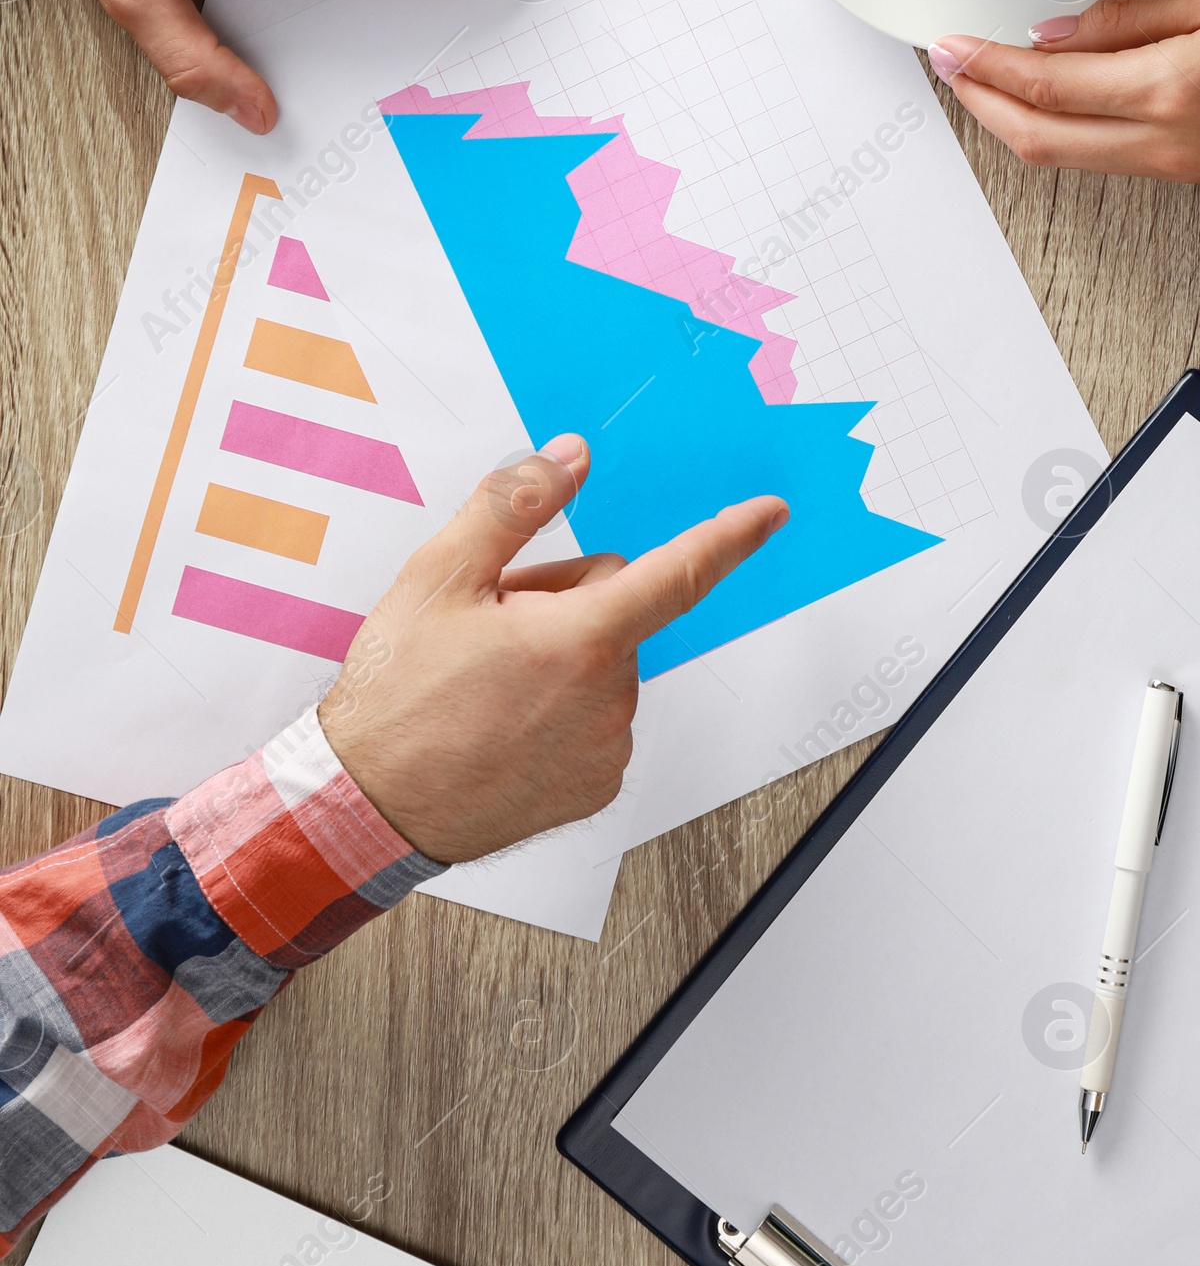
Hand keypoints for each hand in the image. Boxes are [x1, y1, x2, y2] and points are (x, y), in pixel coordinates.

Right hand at [318, 434, 787, 862]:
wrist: (365, 810)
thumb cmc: (396, 694)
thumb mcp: (439, 576)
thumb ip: (515, 502)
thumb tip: (572, 455)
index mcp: (582, 640)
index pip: (679, 572)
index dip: (729, 535)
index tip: (768, 513)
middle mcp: (608, 698)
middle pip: (614, 607)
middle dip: (561, 602)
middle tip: (487, 628)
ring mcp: (605, 749)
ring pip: (603, 664)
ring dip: (557, 658)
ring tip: (483, 682)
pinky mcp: (594, 787)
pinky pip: (596, 717)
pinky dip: (558, 710)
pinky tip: (499, 722)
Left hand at [928, 0, 1199, 181]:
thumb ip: (1128, 15)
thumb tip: (1057, 30)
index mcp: (1170, 89)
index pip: (1047, 84)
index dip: (985, 66)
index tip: (948, 44)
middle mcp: (1166, 142)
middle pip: (1040, 139)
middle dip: (980, 103)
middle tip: (946, 65)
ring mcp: (1178, 165)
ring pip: (1068, 156)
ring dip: (1014, 119)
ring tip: (982, 79)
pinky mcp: (1192, 171)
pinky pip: (1104, 157)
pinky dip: (1061, 129)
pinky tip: (1051, 99)